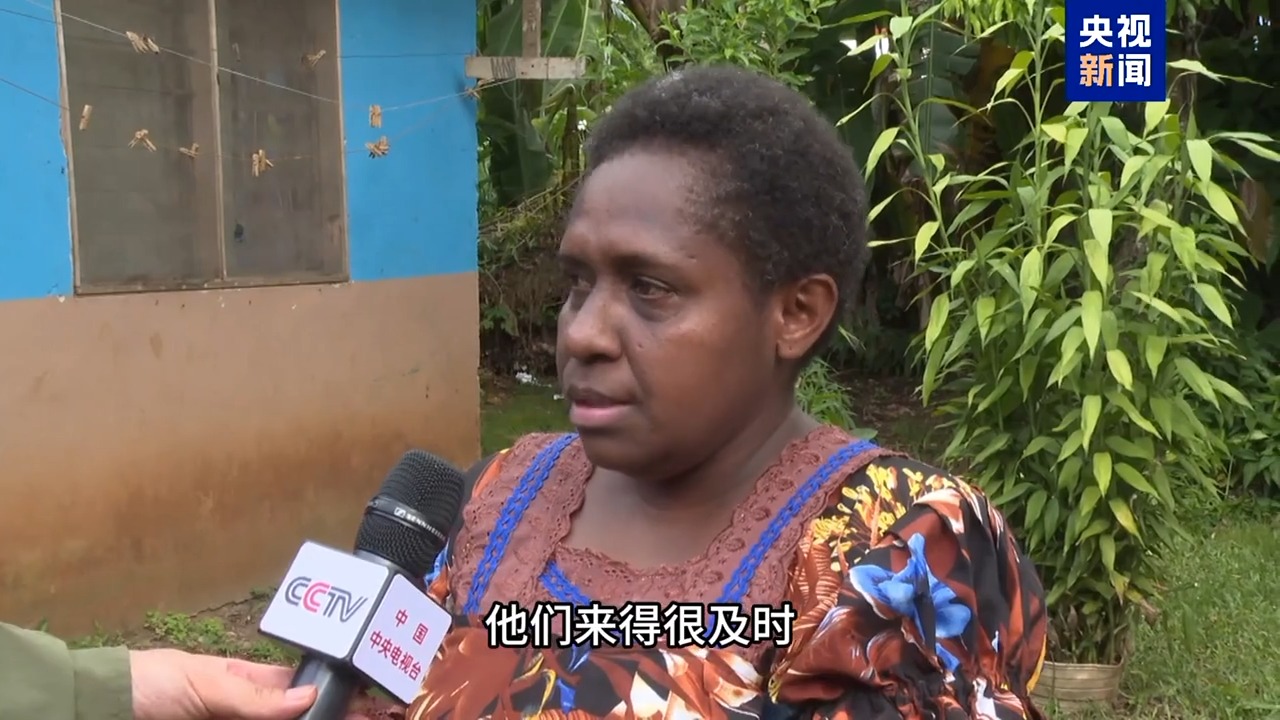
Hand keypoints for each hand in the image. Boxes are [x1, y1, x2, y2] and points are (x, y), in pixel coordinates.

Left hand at [130, 648, 369, 719]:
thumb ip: (255, 696)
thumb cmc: (148, 684)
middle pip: (300, 716)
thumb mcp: (205, 682)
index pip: (301, 686)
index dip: (333, 692)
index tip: (366, 699)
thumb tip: (309, 696)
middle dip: (336, 715)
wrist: (98, 713)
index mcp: (247, 681)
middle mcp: (246, 711)